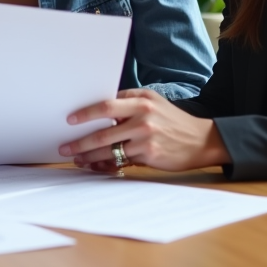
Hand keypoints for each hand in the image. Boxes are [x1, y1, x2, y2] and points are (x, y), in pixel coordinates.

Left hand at [58, 89, 230, 171]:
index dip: (86, 113)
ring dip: (89, 156)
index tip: (70, 120)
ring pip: (109, 149)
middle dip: (81, 141)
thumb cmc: (172, 121)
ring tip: (77, 159)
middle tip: (65, 147)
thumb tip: (98, 113)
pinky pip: (121, 161)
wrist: (201, 140)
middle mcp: (143, 116)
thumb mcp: (153, 103)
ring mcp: (146, 137)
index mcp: (141, 100)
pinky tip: (95, 166)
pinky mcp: (149, 155)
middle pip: (103, 131)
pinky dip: (106, 165)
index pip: (106, 104)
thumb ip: (128, 104)